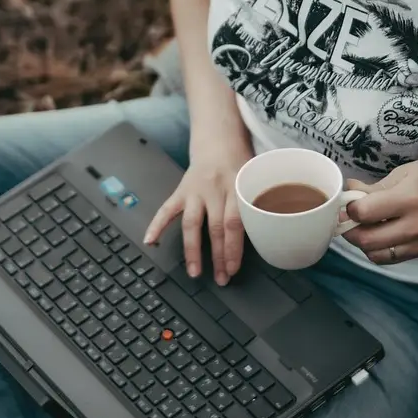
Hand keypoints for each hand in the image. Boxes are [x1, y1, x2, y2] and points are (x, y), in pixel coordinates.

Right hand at [143, 134, 252, 284]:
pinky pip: (166, 209)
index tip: (233, 268)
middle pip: (215, 228)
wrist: (219, 139)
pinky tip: (150, 241)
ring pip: (192, 223)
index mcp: (236, 186)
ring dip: (192, 250)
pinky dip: (157, 225)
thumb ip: (257, 202)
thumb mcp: (254, 178)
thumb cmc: (240, 162)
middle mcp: (214, 189)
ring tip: (194, 272)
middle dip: (218, 256)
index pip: (235, 222)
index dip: (233, 248)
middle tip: (221, 278)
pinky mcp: (181, 190)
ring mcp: (195, 190)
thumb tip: (267, 235)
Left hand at [341, 154, 417, 264]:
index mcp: (410, 198)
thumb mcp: (405, 171)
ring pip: (375, 254)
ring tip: (363, 226)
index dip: (349, 209)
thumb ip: (375, 187)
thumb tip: (348, 192)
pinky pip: (391, 258)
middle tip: (347, 218)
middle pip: (367, 240)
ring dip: (362, 243)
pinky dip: (378, 250)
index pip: (365, 213)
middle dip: (349, 230)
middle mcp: (416, 224)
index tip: (348, 203)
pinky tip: (379, 234)